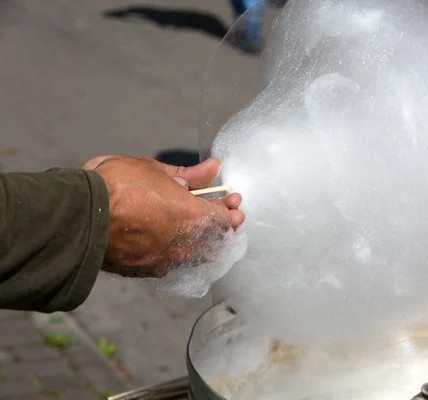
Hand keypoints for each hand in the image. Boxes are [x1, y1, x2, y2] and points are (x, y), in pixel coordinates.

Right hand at [81, 155, 244, 277]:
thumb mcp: (155, 170)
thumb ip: (190, 174)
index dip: (230, 208)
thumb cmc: (118, 186)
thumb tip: (214, 167)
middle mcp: (186, 246)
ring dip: (202, 240)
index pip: (226, 218)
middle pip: (216, 239)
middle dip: (223, 225)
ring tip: (197, 225)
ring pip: (195, 254)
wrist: (79, 217)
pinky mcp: (146, 272)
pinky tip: (172, 239)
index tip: (231, 199)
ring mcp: (166, 262)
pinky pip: (171, 262)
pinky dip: (177, 251)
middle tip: (223, 212)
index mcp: (194, 218)